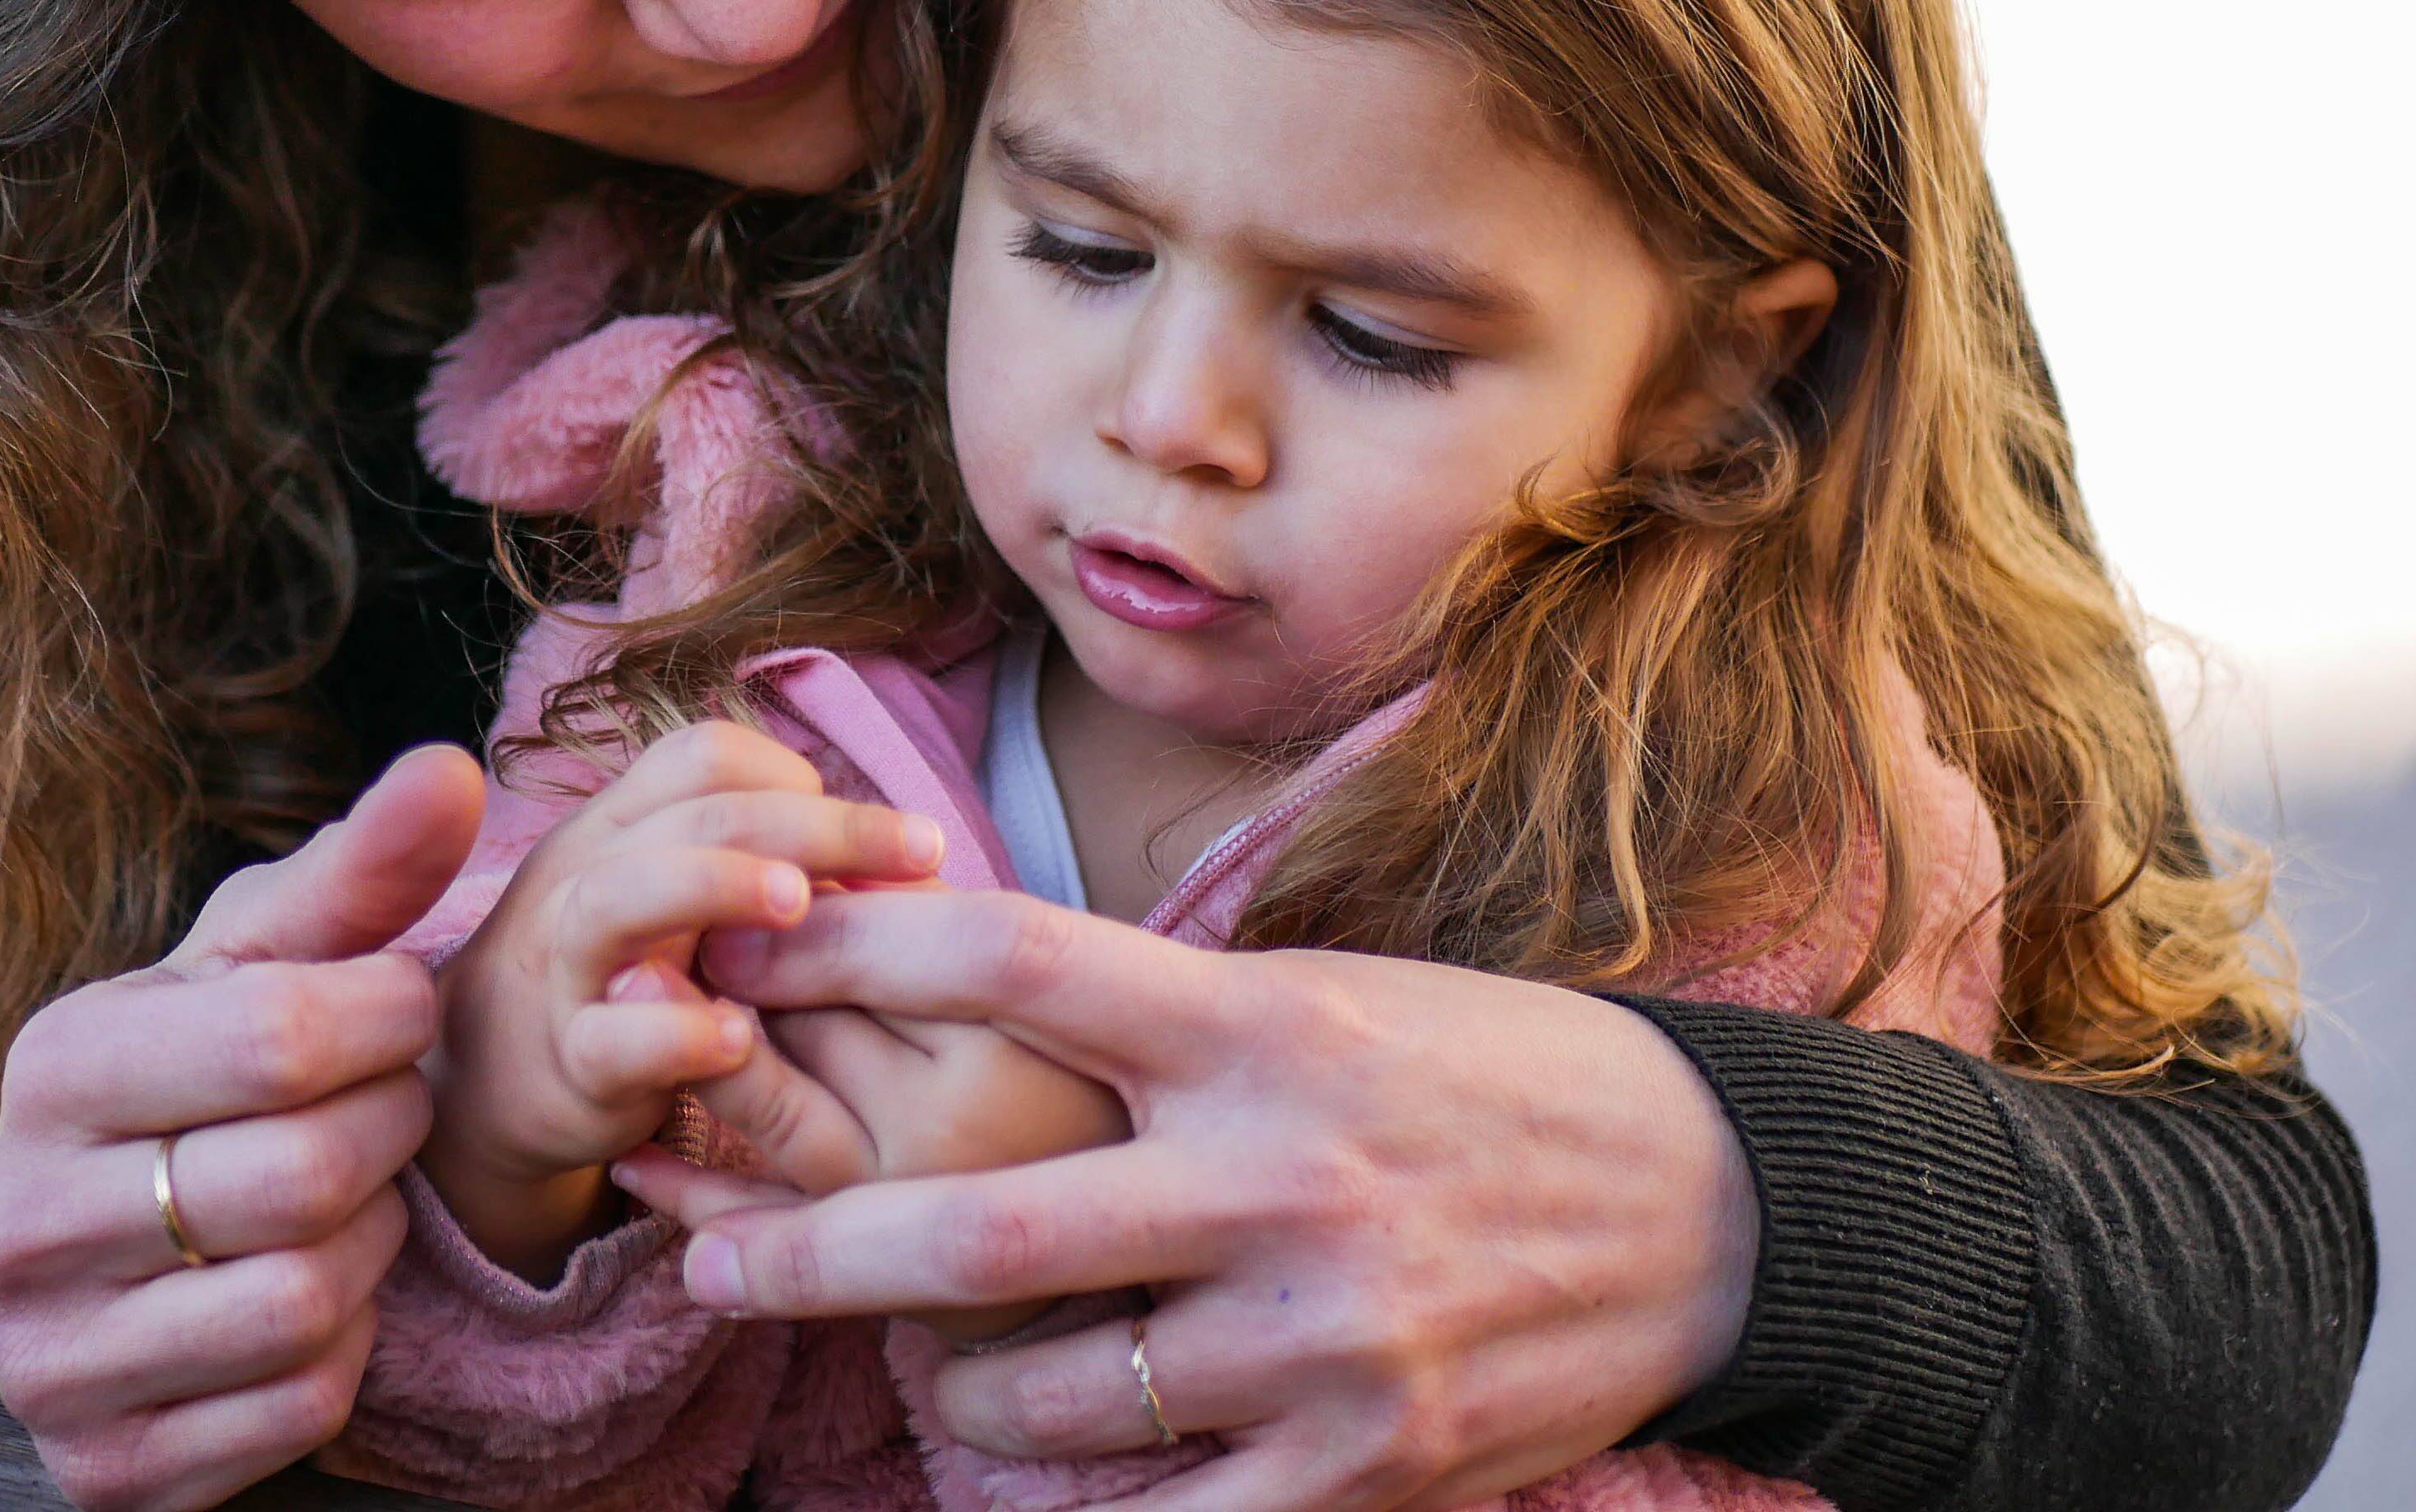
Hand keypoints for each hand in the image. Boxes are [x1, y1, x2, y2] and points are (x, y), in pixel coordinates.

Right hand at [0, 745, 484, 1511]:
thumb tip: (451, 769)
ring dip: (371, 1251)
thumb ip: (359, 875)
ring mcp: (50, 1358)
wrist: (130, 1264)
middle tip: (386, 1111)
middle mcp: (21, 1218)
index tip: (397, 1010)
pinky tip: (317, 1301)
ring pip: (301, 1300)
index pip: (279, 1035)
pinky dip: (343, 1354)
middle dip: (389, 1135)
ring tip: (349, 1203)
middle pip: (302, 1174)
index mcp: (54, 1067)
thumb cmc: (213, 1080)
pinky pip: (294, 1408)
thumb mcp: (268, 967)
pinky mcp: (102, 1467)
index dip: (387, 1020)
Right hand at [422, 721, 947, 1276]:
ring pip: (621, 895)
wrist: (496, 1076)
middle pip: (692, 812)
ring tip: (801, 907)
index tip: (901, 839)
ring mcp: (568, 964)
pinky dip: (676, 1034)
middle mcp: (587, 871)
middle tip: (916, 851)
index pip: (708, 758)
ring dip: (717, 886)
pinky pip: (611, 1038)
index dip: (805, 781)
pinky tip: (743, 1037)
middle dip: (814, 826)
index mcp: (624, 823)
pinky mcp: (569, 1061)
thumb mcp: (682, 899)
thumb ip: (758, 863)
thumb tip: (897, 856)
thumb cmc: (628, 974)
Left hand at [649, 893, 1758, 1510]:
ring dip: (958, 1399)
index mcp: (1257, 1027)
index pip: (1009, 964)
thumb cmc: (1480, 1074)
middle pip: (985, 1227)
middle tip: (705, 1262)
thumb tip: (954, 985)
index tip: (740, 961)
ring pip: (1052, 1399)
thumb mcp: (1323, 996)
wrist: (1710, 1205)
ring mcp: (1322, 1335)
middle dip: (813, 1252)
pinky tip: (1037, 1489)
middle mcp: (1277, 1176)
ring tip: (931, 1378)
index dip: (849, 955)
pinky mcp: (1368, 1467)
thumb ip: (1154, 1018)